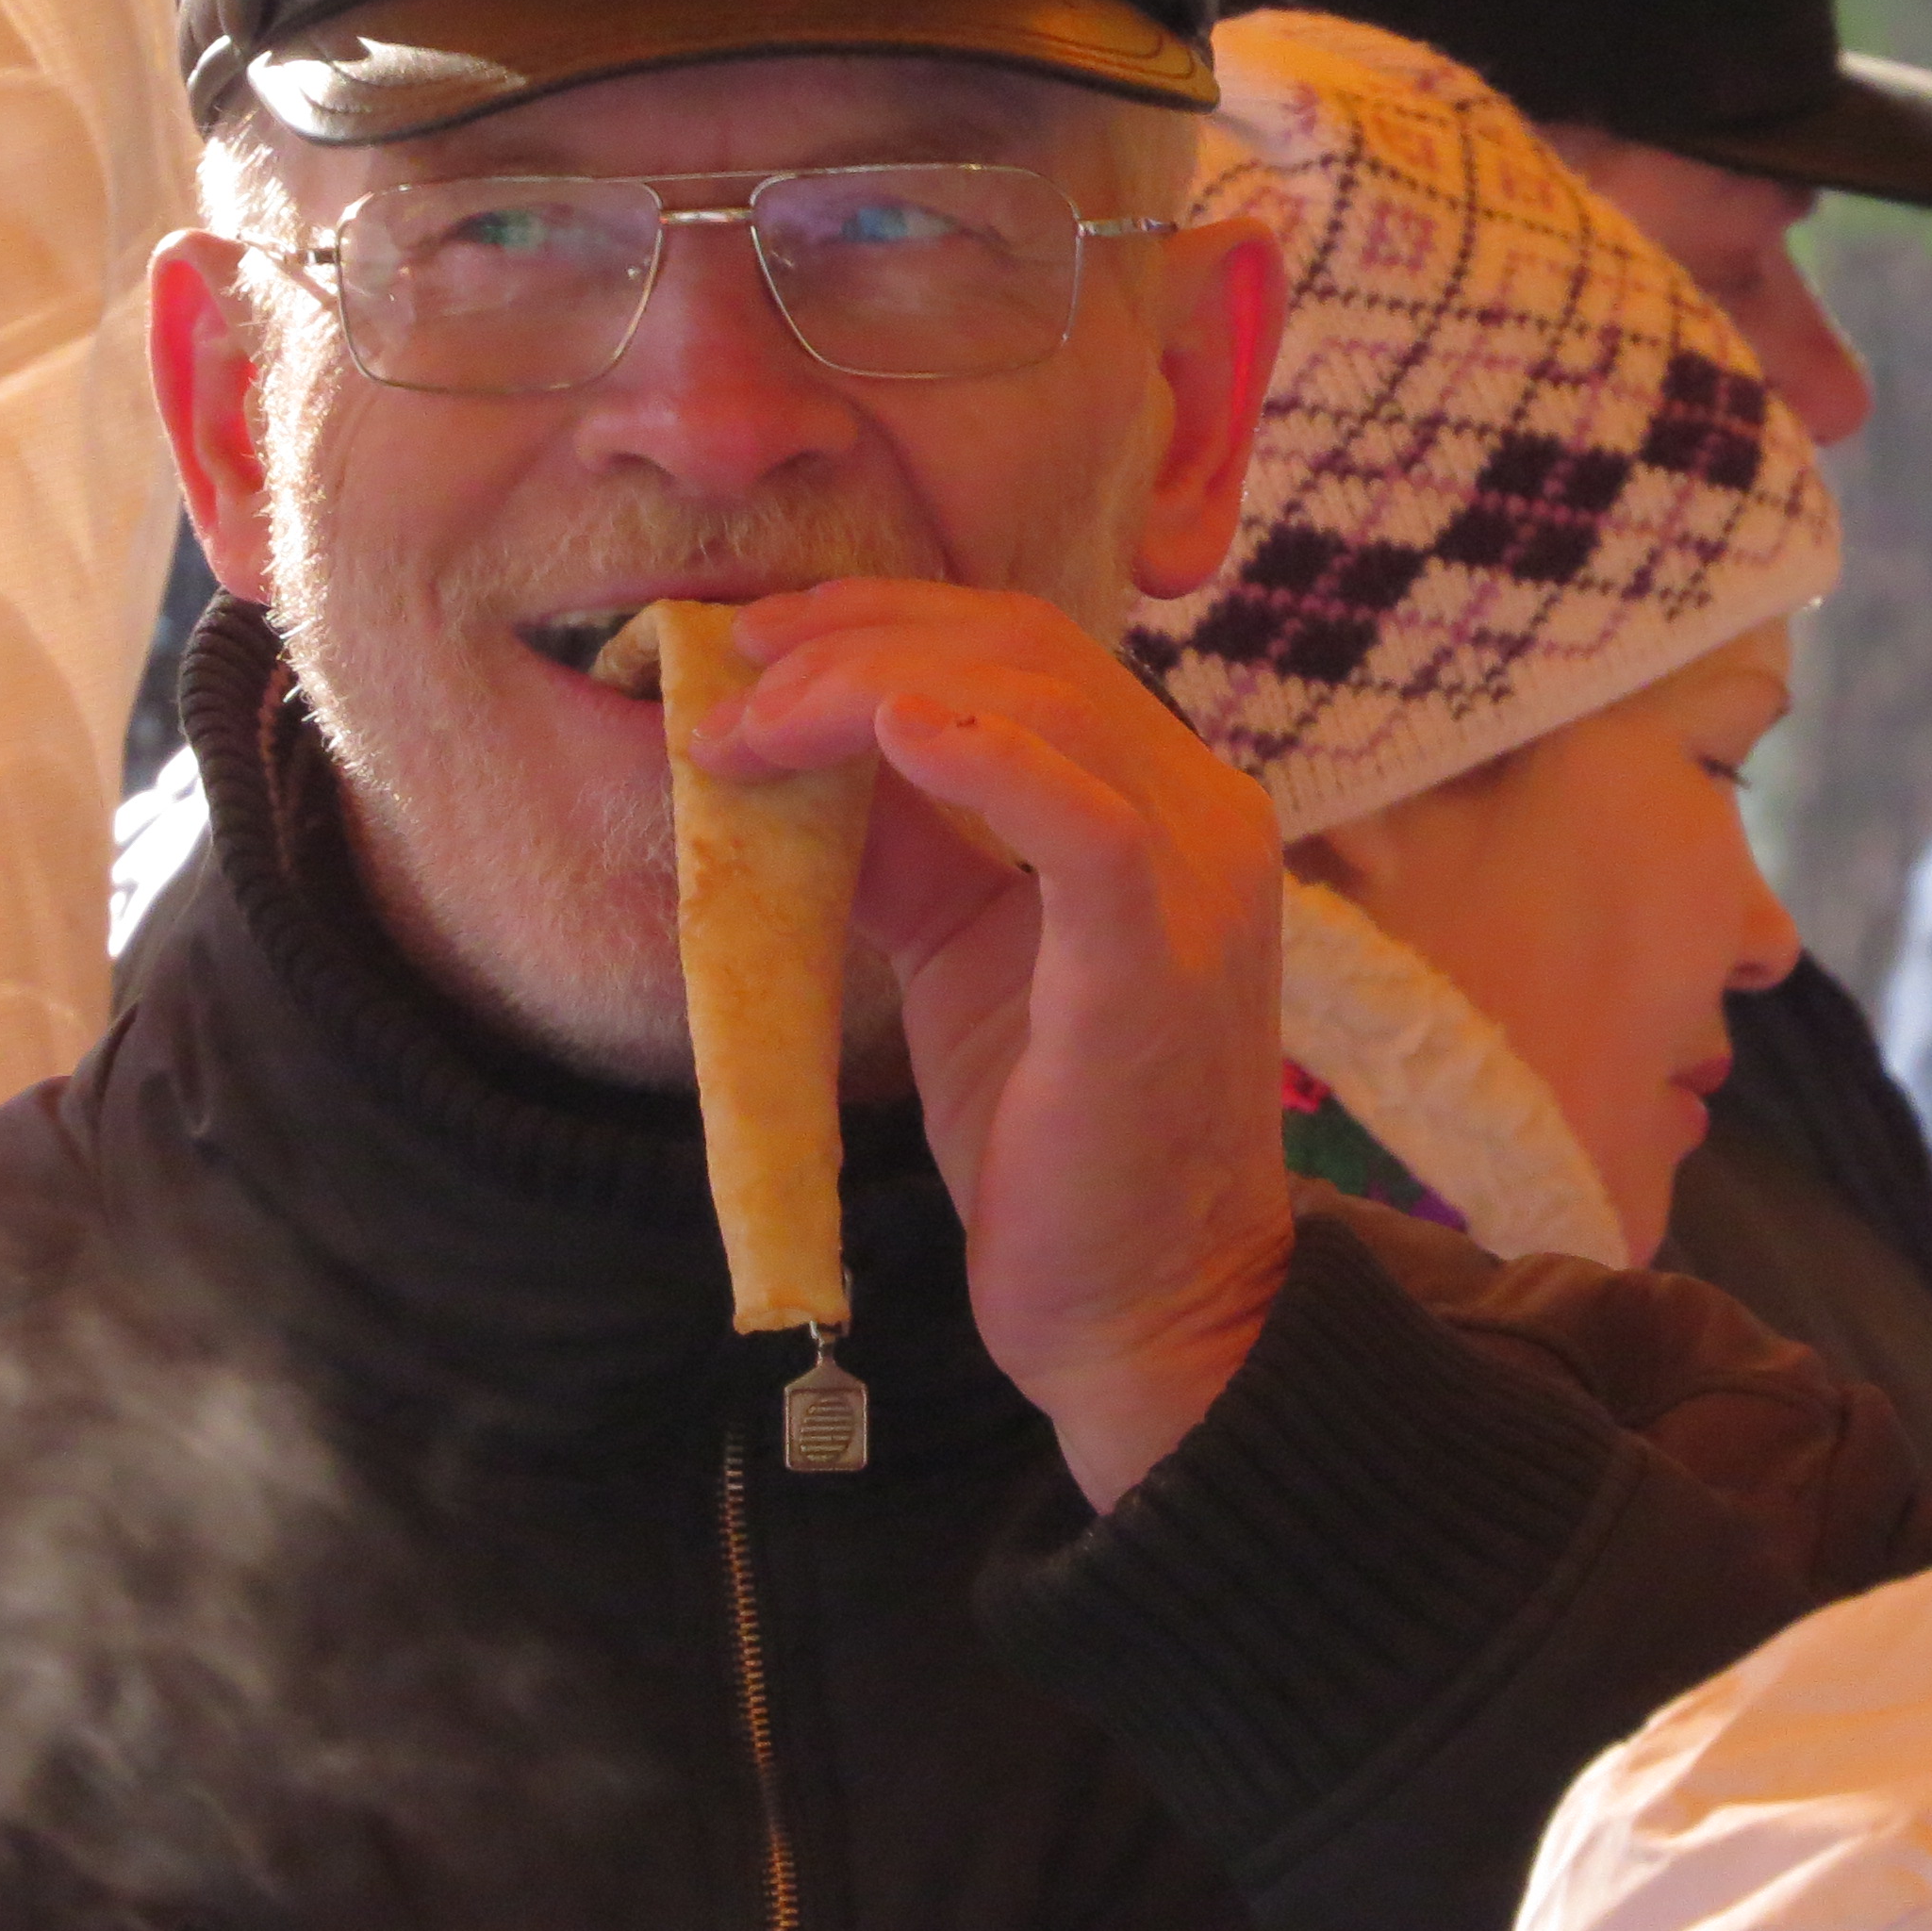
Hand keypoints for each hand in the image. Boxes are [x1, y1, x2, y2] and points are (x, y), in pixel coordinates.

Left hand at [705, 580, 1293, 1507]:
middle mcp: (1201, 816)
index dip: (882, 618)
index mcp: (1159, 800)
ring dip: (872, 687)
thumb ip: (907, 844)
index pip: (1024, 646)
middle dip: (857, 637)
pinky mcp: (1159, 966)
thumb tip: (794, 757)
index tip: (754, 645)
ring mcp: (1197, 885)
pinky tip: (892, 729)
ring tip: (759, 724)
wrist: (1143, 1312)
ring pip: (1044, 703)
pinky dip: (987, 757)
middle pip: (1026, 648)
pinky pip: (1087, 825)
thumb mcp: (960, 951)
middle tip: (730, 677)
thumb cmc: (1051, 1137)